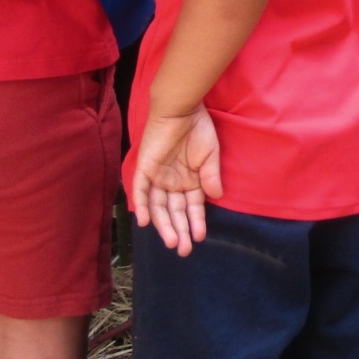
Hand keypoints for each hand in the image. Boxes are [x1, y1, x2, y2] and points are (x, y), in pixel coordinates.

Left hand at [130, 106, 222, 254]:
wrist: (181, 108)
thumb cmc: (198, 129)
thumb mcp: (211, 156)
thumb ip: (211, 177)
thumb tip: (216, 196)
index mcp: (191, 181)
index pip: (192, 208)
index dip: (196, 222)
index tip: (200, 238)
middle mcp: (173, 182)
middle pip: (174, 212)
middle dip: (180, 231)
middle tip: (183, 250)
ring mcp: (158, 176)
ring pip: (159, 207)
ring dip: (164, 225)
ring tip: (172, 241)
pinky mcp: (145, 168)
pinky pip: (141, 190)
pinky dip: (143, 205)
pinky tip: (145, 222)